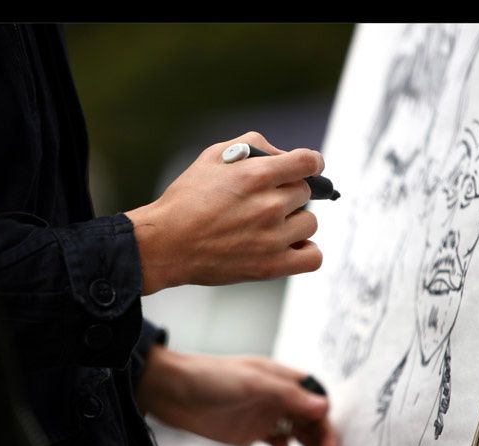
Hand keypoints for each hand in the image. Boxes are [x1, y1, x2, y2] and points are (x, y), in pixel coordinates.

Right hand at [125, 131, 324, 294]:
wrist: (165, 244)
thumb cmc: (185, 201)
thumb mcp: (212, 156)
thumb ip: (253, 146)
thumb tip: (282, 156)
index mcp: (256, 175)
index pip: (308, 162)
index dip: (311, 163)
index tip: (309, 168)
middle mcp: (269, 205)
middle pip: (305, 192)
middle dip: (288, 193)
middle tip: (264, 201)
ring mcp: (272, 238)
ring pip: (310, 222)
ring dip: (295, 221)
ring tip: (271, 225)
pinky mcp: (271, 266)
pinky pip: (312, 257)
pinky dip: (305, 251)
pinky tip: (289, 245)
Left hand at [137, 345, 340, 445]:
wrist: (172, 391)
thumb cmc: (209, 377)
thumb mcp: (252, 383)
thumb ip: (288, 396)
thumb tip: (323, 406)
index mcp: (280, 377)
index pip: (315, 396)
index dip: (325, 415)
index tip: (327, 436)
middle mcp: (276, 395)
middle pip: (311, 416)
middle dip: (323, 434)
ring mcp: (264, 413)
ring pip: (298, 430)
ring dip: (310, 444)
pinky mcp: (250, 430)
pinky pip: (278, 439)